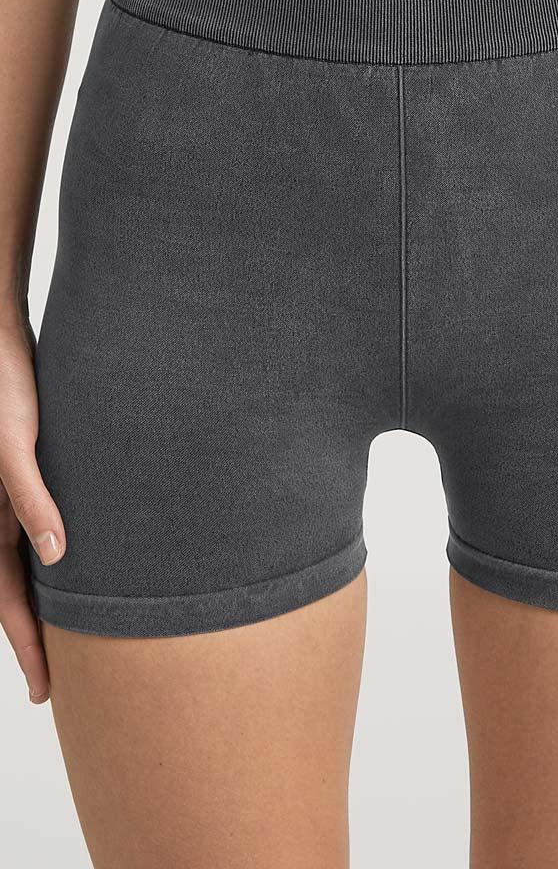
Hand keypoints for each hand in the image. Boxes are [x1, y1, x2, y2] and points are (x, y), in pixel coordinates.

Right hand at [0, 315, 65, 702]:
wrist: (0, 339)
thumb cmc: (4, 386)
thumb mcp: (16, 444)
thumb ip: (31, 497)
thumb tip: (56, 556)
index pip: (7, 600)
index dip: (27, 646)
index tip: (45, 692)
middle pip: (14, 590)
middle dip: (34, 637)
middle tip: (55, 683)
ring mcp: (10, 496)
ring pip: (25, 562)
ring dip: (44, 601)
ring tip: (70, 633)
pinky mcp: (28, 471)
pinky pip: (36, 526)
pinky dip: (51, 556)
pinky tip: (75, 563)